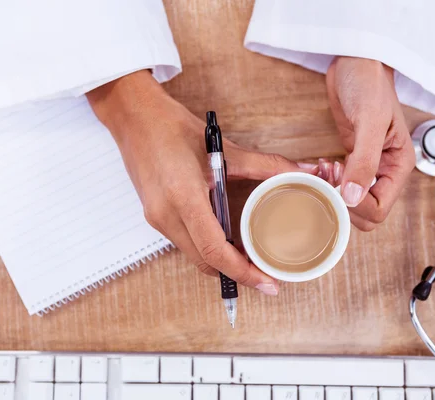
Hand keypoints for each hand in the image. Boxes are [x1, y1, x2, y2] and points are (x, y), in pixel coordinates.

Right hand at [87, 70, 317, 293]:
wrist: (133, 117)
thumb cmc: (171, 126)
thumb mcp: (223, 148)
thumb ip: (266, 165)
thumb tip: (301, 172)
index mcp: (183, 197)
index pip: (214, 251)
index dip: (243, 273)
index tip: (267, 283)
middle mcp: (166, 215)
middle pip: (204, 262)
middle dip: (235, 273)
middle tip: (264, 272)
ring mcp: (156, 218)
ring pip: (193, 255)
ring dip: (219, 260)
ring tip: (247, 255)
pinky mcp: (153, 216)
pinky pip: (183, 242)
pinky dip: (205, 246)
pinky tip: (223, 237)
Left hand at [324, 57, 415, 230]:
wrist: (355, 63)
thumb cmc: (369, 84)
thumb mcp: (369, 122)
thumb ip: (364, 161)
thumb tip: (352, 197)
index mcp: (398, 166)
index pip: (379, 209)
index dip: (356, 206)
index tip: (338, 183)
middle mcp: (385, 171)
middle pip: (365, 212)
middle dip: (343, 201)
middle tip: (330, 177)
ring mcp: (367, 166)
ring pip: (350, 201)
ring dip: (334, 192)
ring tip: (326, 168)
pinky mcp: (351, 159)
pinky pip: (340, 185)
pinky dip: (328, 181)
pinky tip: (324, 164)